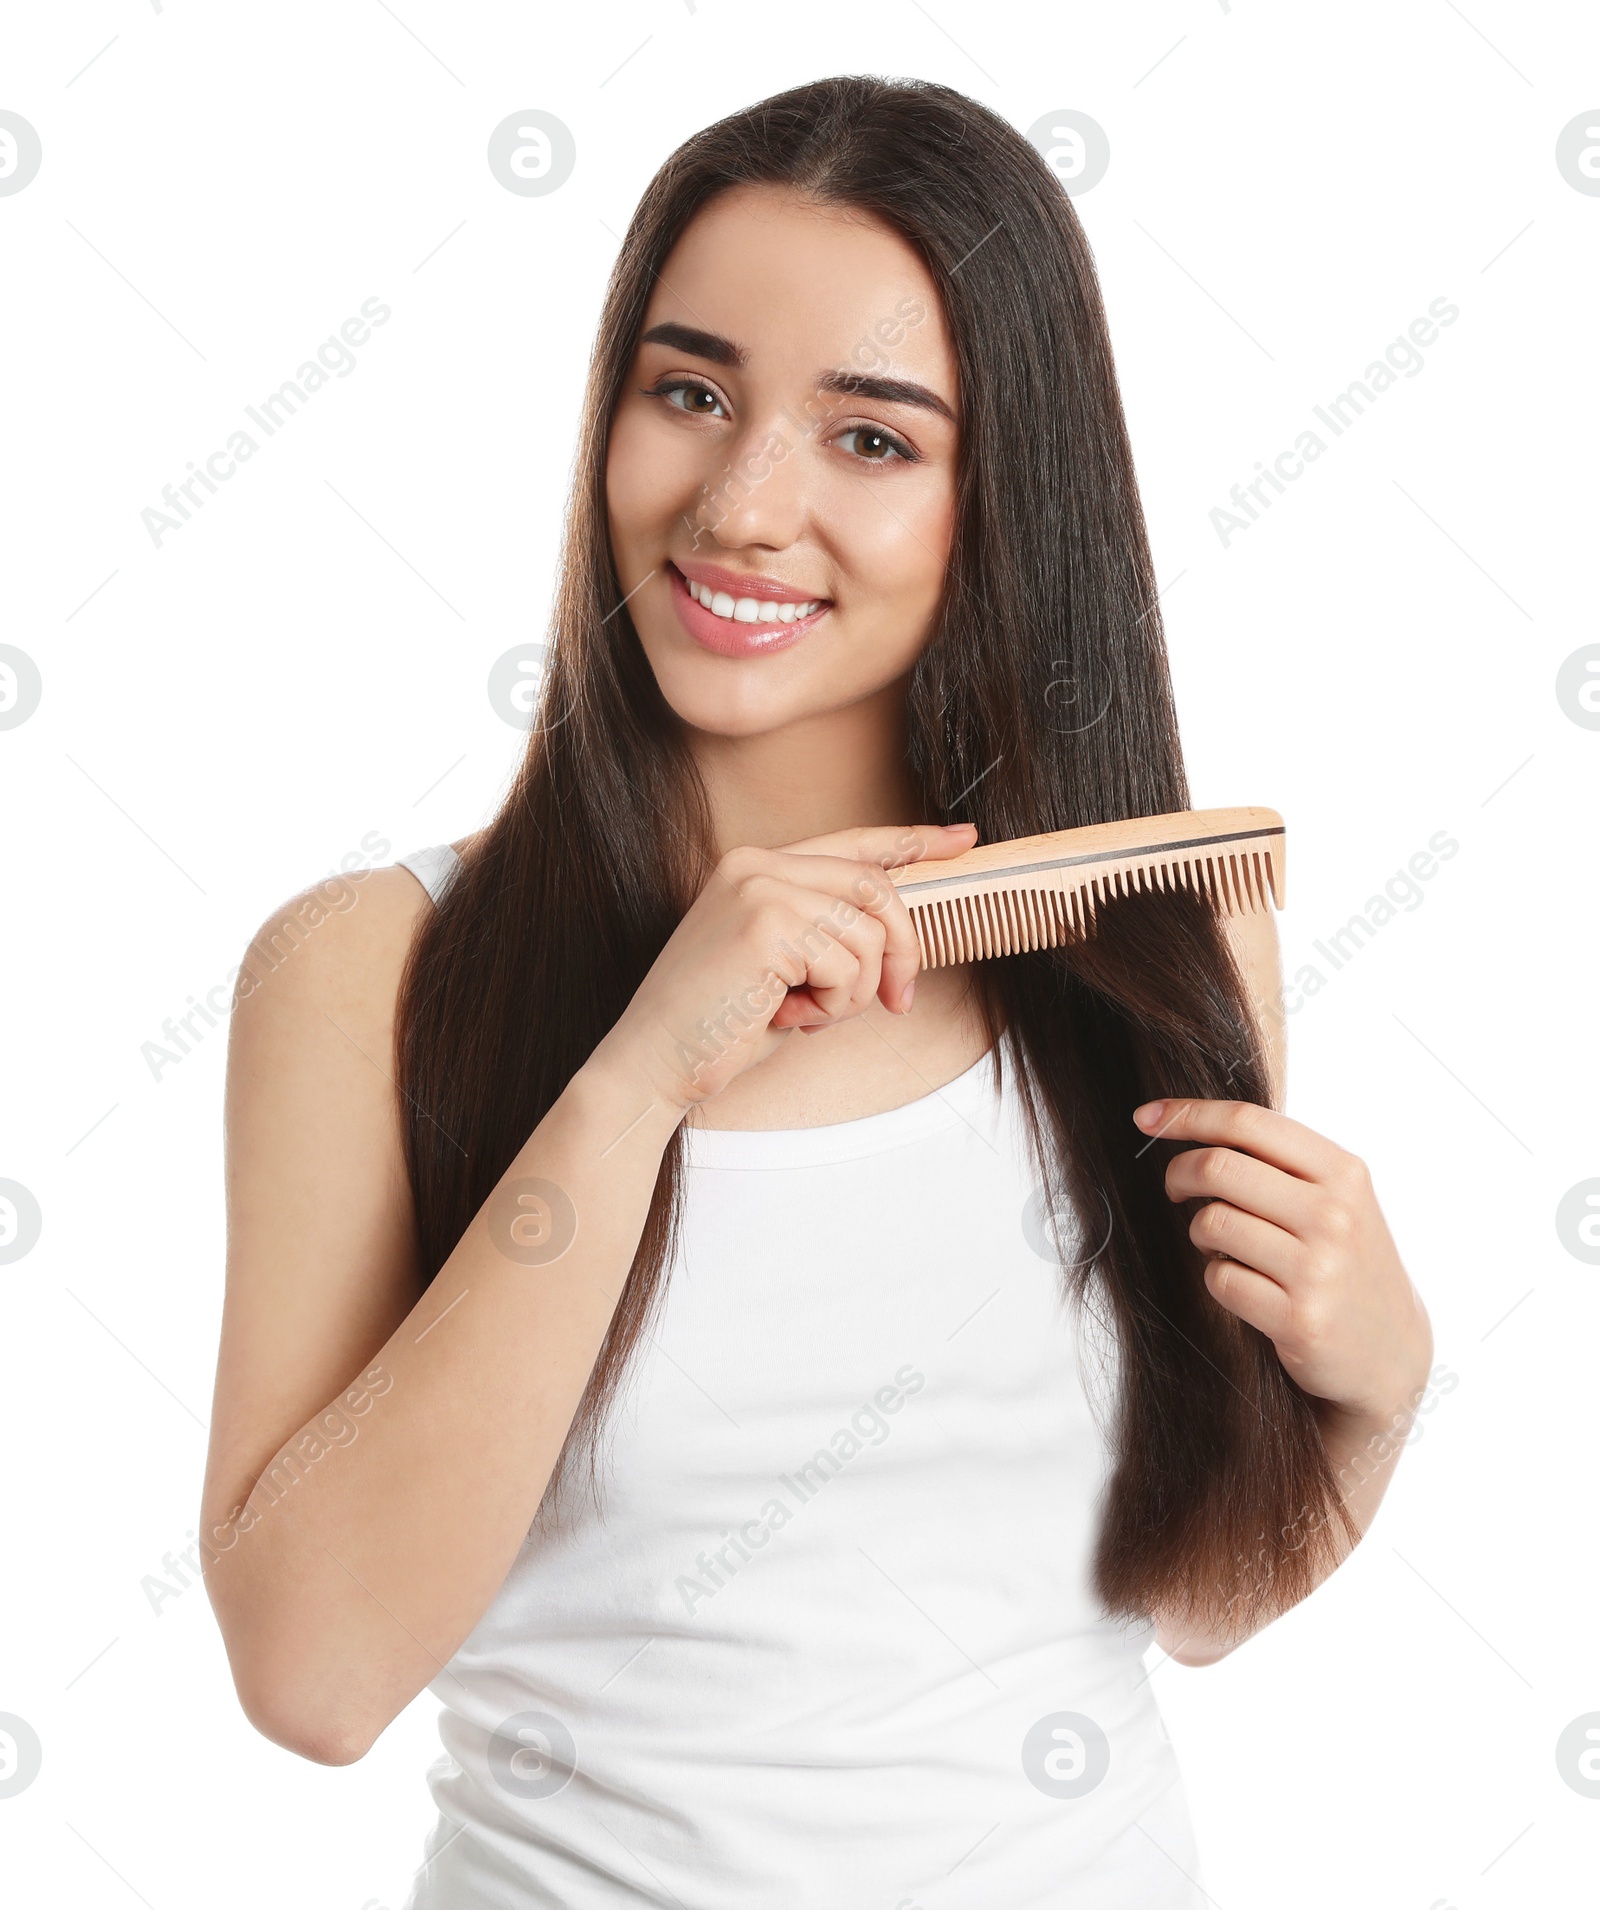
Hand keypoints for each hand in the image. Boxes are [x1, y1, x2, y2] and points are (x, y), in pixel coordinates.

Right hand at [589, 821, 977, 1114]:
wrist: (654, 1061)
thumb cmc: (720, 1024)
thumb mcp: (785, 969)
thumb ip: (830, 937)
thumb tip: (901, 939)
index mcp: (756, 866)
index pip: (851, 845)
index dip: (911, 842)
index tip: (961, 840)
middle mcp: (756, 864)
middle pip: (876, 888)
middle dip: (902, 951)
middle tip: (898, 1001)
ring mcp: (759, 888)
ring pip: (868, 934)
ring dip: (854, 992)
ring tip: (804, 1013)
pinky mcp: (765, 924)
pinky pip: (847, 967)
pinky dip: (833, 1007)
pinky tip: (786, 1017)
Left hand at [1134, 1098, 1431, 1426]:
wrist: (1389, 1351)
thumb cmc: (1346, 1262)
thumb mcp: (1337, 1199)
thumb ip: (1279, 1161)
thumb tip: (1188, 1120)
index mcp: (1343, 1172)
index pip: (1247, 1122)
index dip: (1188, 1115)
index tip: (1146, 1118)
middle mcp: (1334, 1215)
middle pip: (1218, 1168)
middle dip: (1178, 1174)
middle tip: (1175, 1189)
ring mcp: (1318, 1269)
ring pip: (1212, 1223)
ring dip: (1201, 1234)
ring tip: (1222, 1245)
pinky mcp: (1299, 1319)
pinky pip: (1219, 1279)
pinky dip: (1216, 1278)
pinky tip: (1243, 1284)